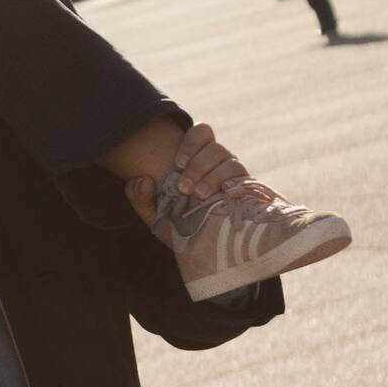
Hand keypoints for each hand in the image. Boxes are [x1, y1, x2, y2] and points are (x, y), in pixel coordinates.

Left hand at [125, 123, 252, 221]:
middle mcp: (219, 162)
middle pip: (214, 147)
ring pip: (229, 160)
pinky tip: (222, 195)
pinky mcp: (247, 192)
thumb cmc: (178, 228)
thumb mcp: (154, 215)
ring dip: (212, 176)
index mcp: (198, 158)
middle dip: (198, 165)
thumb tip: (142, 180)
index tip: (177, 164)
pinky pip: (244, 179)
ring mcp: (235, 176)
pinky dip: (233, 183)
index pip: (201, 132)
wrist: (203, 254)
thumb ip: (140, 197)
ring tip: (199, 196)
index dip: (190, 143)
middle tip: (184, 188)